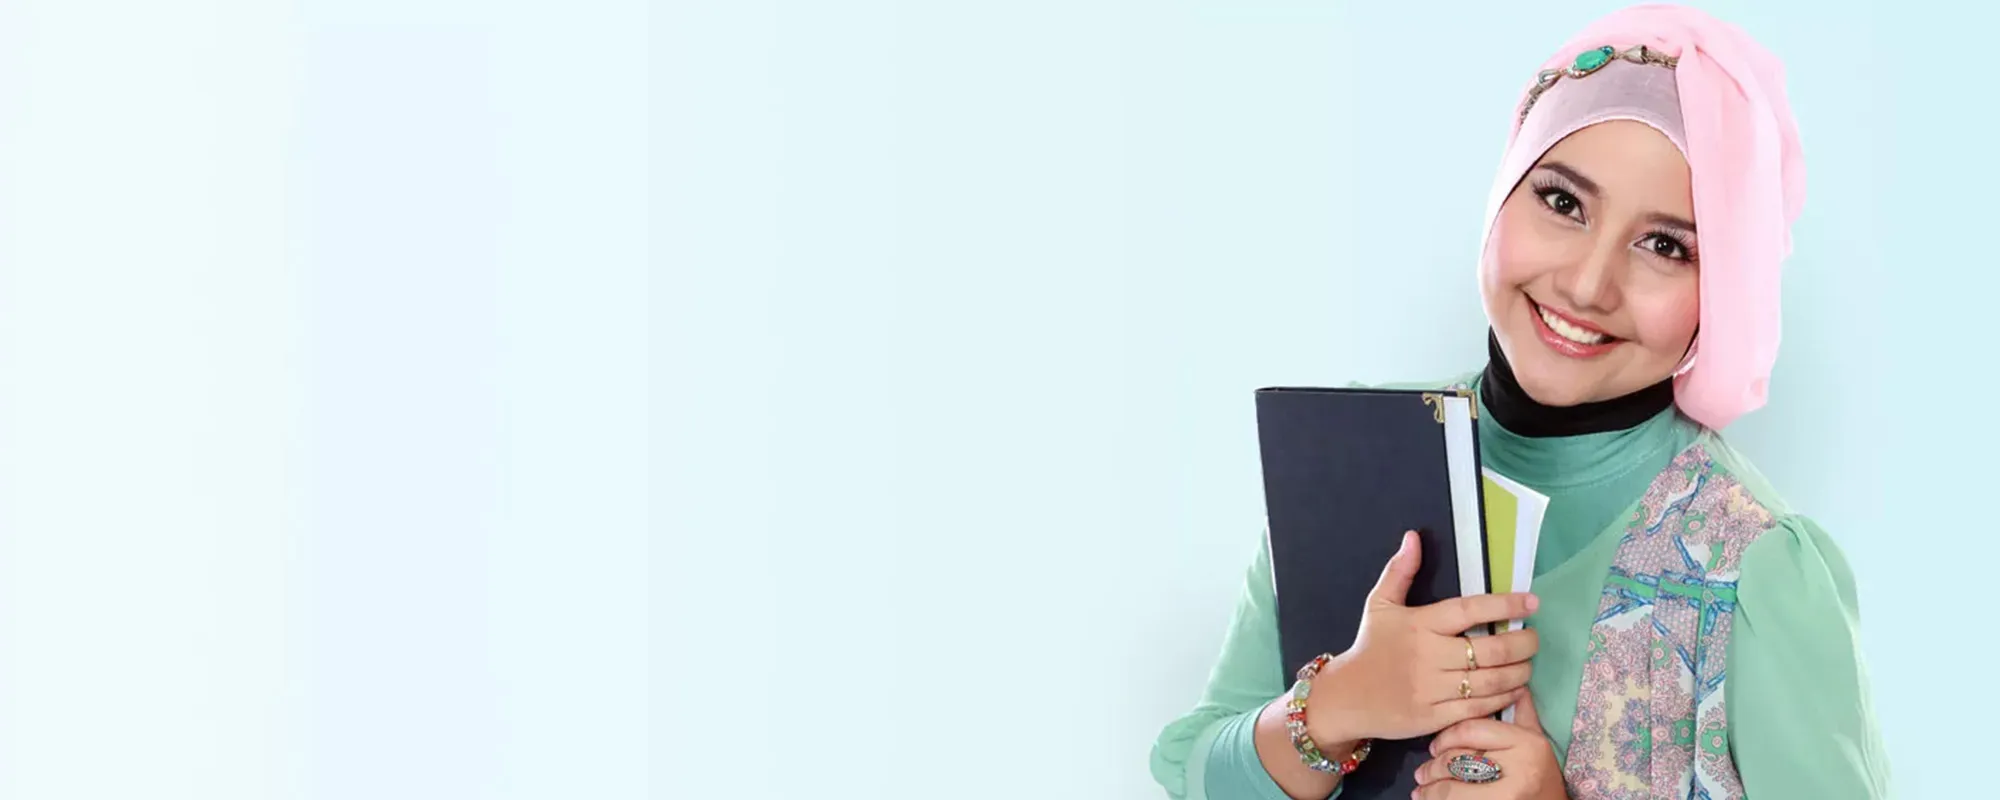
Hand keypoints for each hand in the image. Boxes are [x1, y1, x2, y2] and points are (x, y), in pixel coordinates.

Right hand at [1306, 530, 1540, 744]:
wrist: (1345, 697)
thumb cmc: (1369, 647)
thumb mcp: (1379, 604)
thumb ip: (1400, 571)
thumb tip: (1413, 536)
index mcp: (1420, 624)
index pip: (1470, 609)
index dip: (1505, 604)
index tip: (1532, 602)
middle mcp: (1429, 656)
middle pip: (1491, 650)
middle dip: (1523, 644)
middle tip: (1534, 639)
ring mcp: (1432, 689)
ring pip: (1491, 681)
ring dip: (1519, 673)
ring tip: (1528, 665)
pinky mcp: (1434, 717)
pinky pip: (1479, 708)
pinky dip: (1503, 698)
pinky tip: (1513, 690)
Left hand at [1413, 688, 1565, 798]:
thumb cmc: (1542, 779)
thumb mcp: (1536, 744)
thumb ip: (1523, 716)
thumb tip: (1517, 684)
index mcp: (1528, 743)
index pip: (1471, 730)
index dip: (1445, 737)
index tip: (1434, 747)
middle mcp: (1521, 768)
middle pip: (1458, 760)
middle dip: (1433, 767)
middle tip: (1422, 772)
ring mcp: (1509, 794)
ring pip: (1452, 788)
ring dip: (1430, 789)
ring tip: (1422, 789)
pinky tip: (1429, 798)